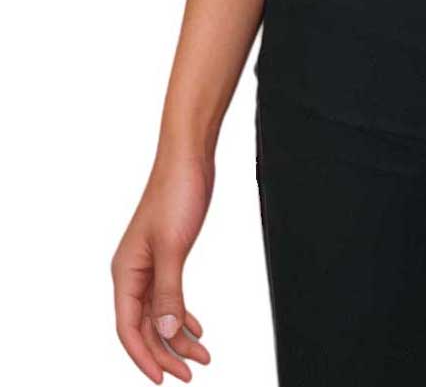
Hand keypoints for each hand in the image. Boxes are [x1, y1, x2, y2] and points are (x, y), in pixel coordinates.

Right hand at [111, 147, 214, 381]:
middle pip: (145, 327)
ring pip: (160, 313)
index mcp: (126, 273)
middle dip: (166, 353)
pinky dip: (182, 314)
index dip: (144, 357)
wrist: (189, 158)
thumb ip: (170, 292)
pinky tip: (197, 328)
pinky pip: (170, 296)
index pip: (128, 328)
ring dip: (178, 336)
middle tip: (191, 373)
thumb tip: (168, 332)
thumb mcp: (173, 247)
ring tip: (203, 356)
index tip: (163, 380)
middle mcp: (133, 273)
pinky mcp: (167, 255)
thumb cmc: (176, 194)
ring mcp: (150, 265)